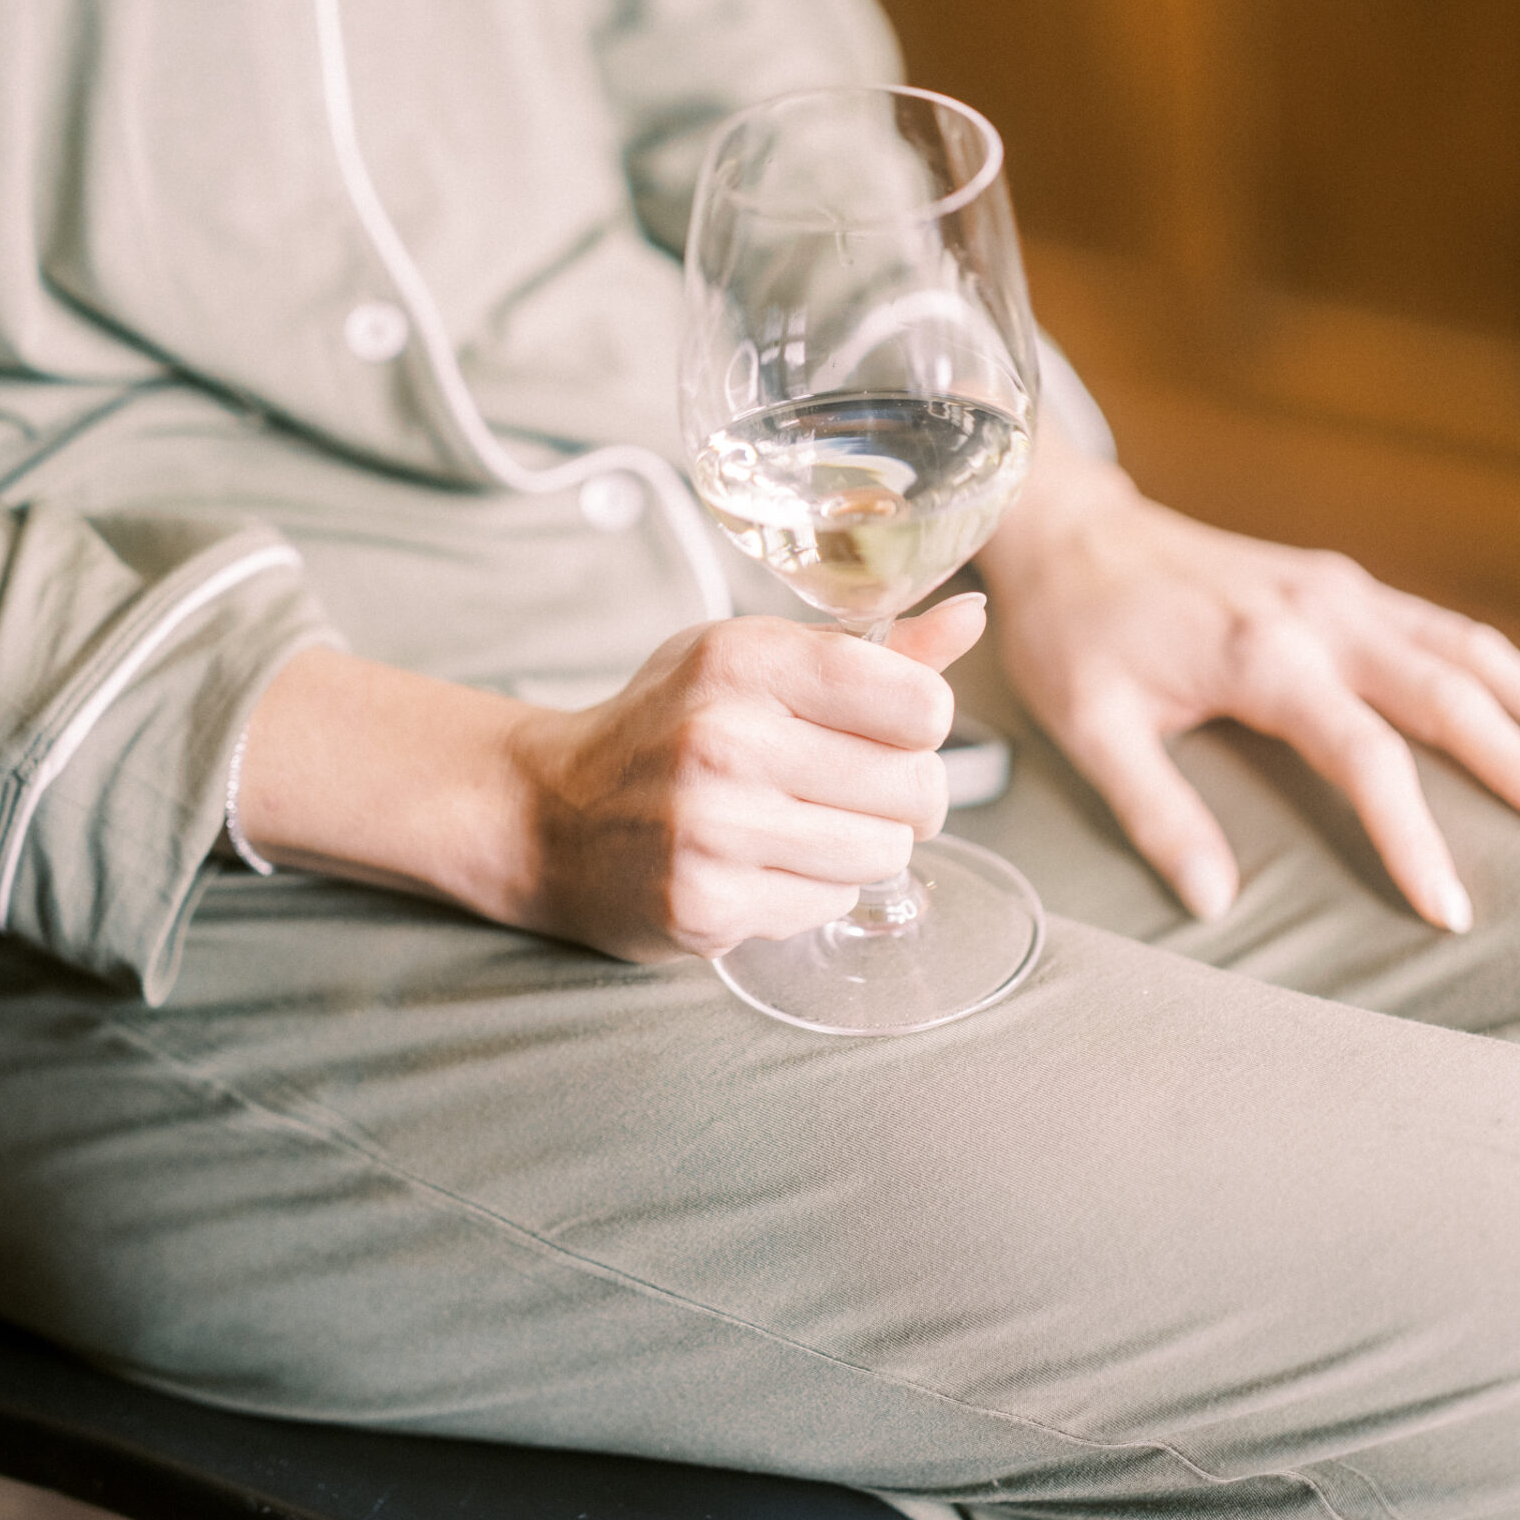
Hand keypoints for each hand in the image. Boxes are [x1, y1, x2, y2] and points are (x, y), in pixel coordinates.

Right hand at [502, 598, 978, 957]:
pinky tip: (758, 865)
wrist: (546, 815)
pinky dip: (809, 890)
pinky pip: (828, 903)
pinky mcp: (705, 904)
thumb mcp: (752, 660)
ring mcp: (712, 828)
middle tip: (842, 789)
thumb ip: (872, 648)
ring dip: (857, 847)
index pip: (922, 704)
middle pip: (918, 788)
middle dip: (899, 796)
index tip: (879, 729)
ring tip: (794, 827)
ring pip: (883, 854)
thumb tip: (972, 615)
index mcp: (746, 659)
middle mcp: (726, 738)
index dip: (917, 724)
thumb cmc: (667, 726)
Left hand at [979, 434, 1519, 930]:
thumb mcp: (1091, 727)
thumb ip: (1157, 814)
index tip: (1452, 909)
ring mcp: (1341, 591)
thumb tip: (1215, 904)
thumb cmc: (1074, 633)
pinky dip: (1506, 667)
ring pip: (1469, 647)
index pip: (1366, 757)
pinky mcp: (1343, 582)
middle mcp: (1321, 614)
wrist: (1072, 533)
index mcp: (1263, 656)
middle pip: (1451, 693)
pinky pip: (1444, 626)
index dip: (1413, 837)